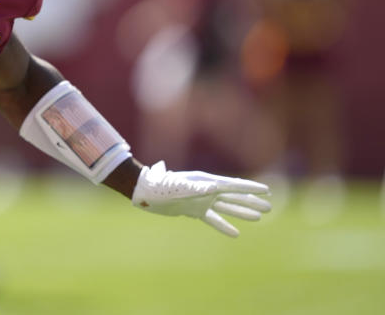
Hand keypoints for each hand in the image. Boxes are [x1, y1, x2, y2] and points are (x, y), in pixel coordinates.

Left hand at [132, 161, 271, 236]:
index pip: (233, 185)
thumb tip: (215, 187)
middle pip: (234, 196)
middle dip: (251, 201)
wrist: (145, 192)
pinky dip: (224, 226)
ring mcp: (201, 200)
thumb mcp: (179, 187)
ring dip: (242, 212)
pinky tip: (236, 234)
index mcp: (206, 181)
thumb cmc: (161, 186)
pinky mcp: (194, 210)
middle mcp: (206, 189)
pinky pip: (213, 219)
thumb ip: (197, 188)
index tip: (267, 190)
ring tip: (259, 217)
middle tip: (270, 206)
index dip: (250, 188)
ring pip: (227, 207)